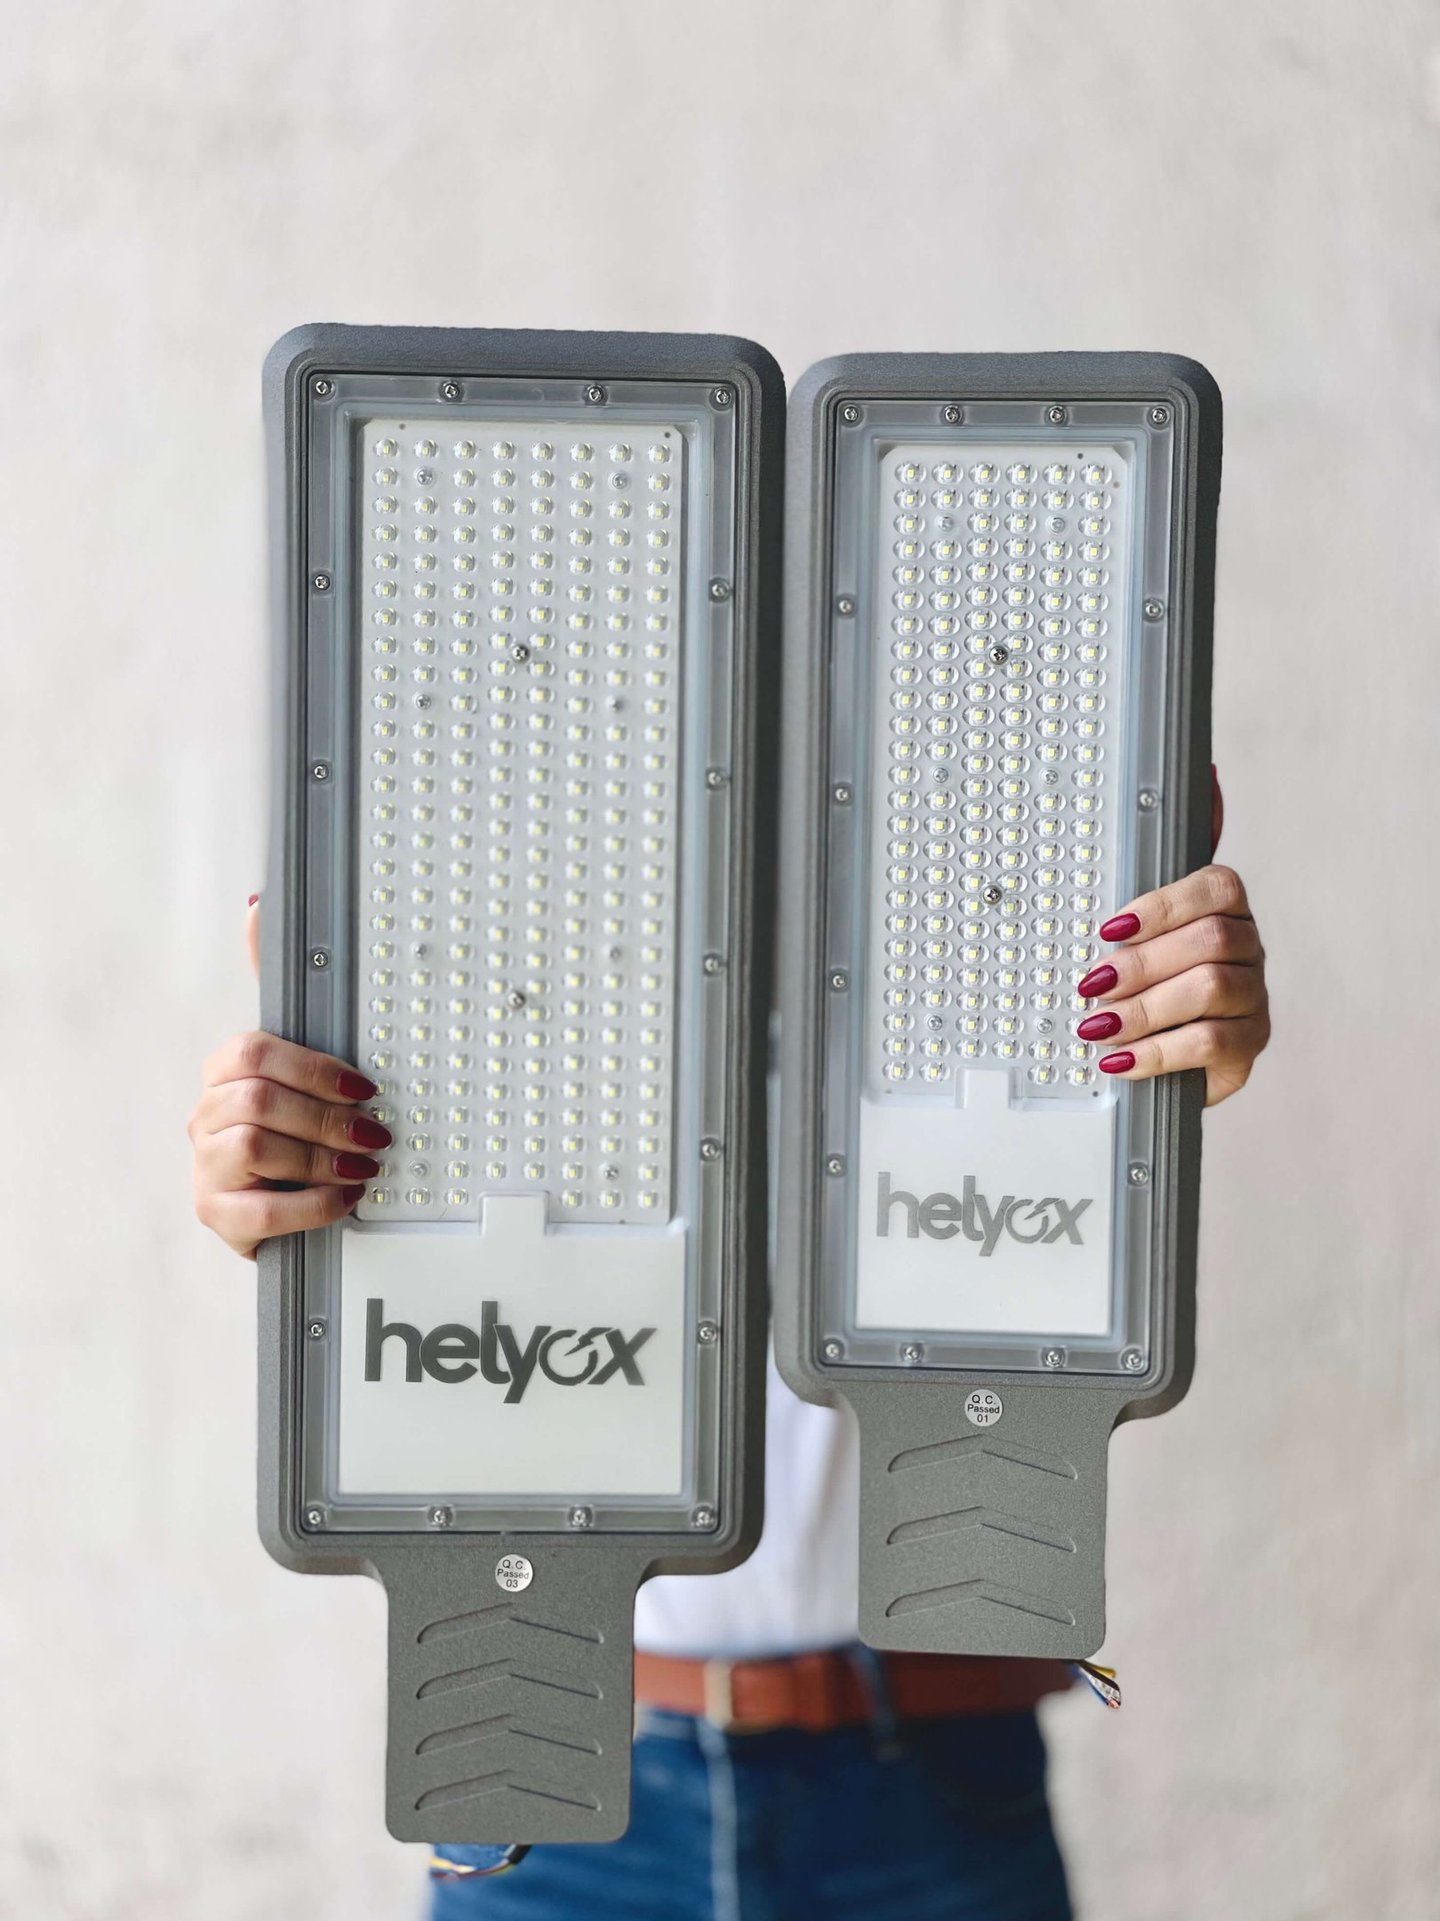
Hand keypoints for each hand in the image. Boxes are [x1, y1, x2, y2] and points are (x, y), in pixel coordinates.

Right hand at [189, 899, 390, 1258]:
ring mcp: (205, 1167)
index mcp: (227, 1073)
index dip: (314, 1067)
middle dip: (326, 1117)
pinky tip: (342, 1198)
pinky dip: (311, 1204)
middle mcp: (206, 1115)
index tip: (364, 1085)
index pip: (252, 1052)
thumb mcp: (302, 1063)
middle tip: (374, 1133)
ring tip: (361, 1166)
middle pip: (255, 1100)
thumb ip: (287, 992)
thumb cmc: (295, 1129)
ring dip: (321, 1158)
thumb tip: (260, 903)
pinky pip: (260, 1211)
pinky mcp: (216, 1215)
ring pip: (254, 1148)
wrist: (282, 1206)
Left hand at [1071, 773, 1268, 1107]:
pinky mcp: (1249, 1044)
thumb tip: (1207, 775)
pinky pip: (1211, 1043)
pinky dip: (1157, 1051)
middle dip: (1141, 965)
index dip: (1163, 905)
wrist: (1162, 1052)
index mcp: (1223, 906)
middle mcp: (1247, 946)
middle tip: (1091, 986)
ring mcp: (1254, 996)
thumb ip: (1157, 858)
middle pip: (1209, 941)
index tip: (1110, 928)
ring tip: (1099, 1027)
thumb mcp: (1138, 921)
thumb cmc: (1148, 976)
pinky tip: (1121, 1059)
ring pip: (1211, 989)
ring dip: (1144, 1009)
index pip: (1216, 887)